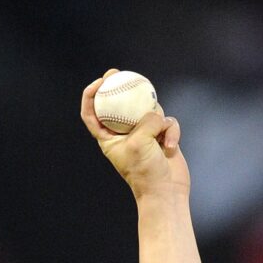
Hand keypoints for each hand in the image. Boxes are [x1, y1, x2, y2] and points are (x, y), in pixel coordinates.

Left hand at [81, 69, 189, 199]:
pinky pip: (167, 122)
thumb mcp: (139, 143)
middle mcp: (124, 134)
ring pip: (149, 111)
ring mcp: (144, 133)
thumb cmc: (146, 171)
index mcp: (108, 139)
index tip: (98, 82)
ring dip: (158, 122)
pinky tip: (171, 148)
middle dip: (117, 87)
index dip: (90, 96)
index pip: (91, 114)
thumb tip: (154, 112)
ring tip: (160, 139)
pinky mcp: (162, 135)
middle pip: (118, 105)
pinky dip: (172, 133)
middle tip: (116, 72)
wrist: (166, 191)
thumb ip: (145, 122)